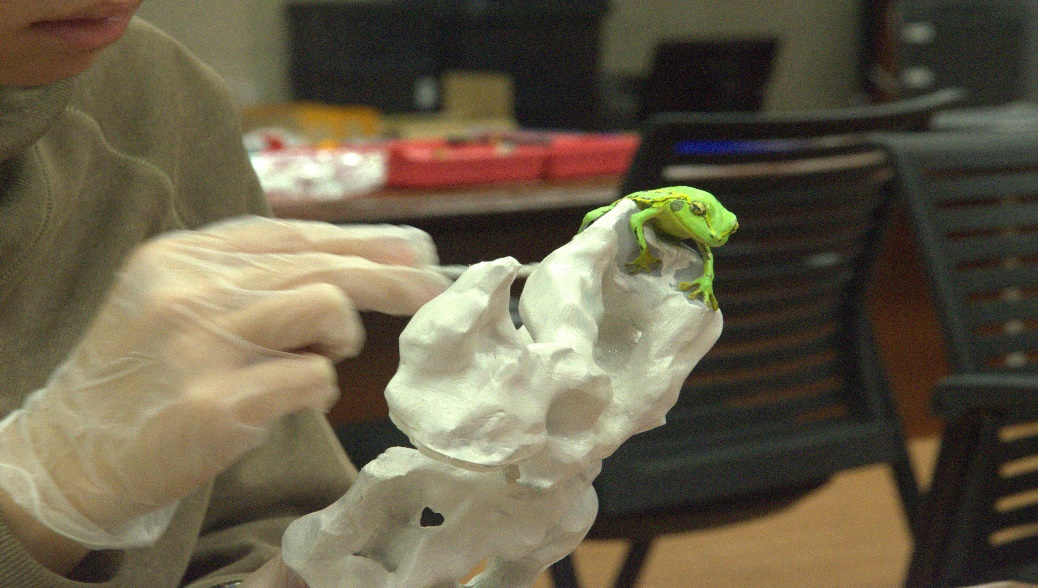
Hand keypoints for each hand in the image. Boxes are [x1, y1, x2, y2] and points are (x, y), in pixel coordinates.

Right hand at [0, 217, 449, 548]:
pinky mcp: (215, 405)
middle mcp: (189, 290)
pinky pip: (310, 379)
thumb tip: (355, 263)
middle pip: (321, 264)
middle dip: (390, 277)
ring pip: (324, 304)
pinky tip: (289, 397)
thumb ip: (249, 277)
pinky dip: (317, 388)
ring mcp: (200, 346)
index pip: (292, 233)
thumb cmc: (142, 378)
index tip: (415, 252)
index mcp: (181, 257)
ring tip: (322, 355)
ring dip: (340, 335)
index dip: (362, 239)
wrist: (70, 453)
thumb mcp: (176, 302)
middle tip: (434, 290)